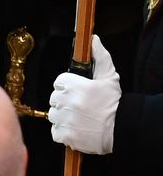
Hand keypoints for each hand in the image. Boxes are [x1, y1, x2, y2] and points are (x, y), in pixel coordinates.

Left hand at [48, 36, 119, 154]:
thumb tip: (93, 40)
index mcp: (75, 86)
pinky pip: (55, 131)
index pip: (59, 81)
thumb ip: (100, 57)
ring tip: (79, 116)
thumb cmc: (114, 102)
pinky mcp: (64, 134)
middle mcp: (67, 102)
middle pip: (54, 98)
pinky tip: (76, 127)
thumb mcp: (110, 77)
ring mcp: (64, 119)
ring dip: (63, 116)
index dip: (68, 85)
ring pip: (53, 115)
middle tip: (80, 105)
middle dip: (65, 101)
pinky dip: (63, 131)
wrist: (121, 128)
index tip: (77, 90)